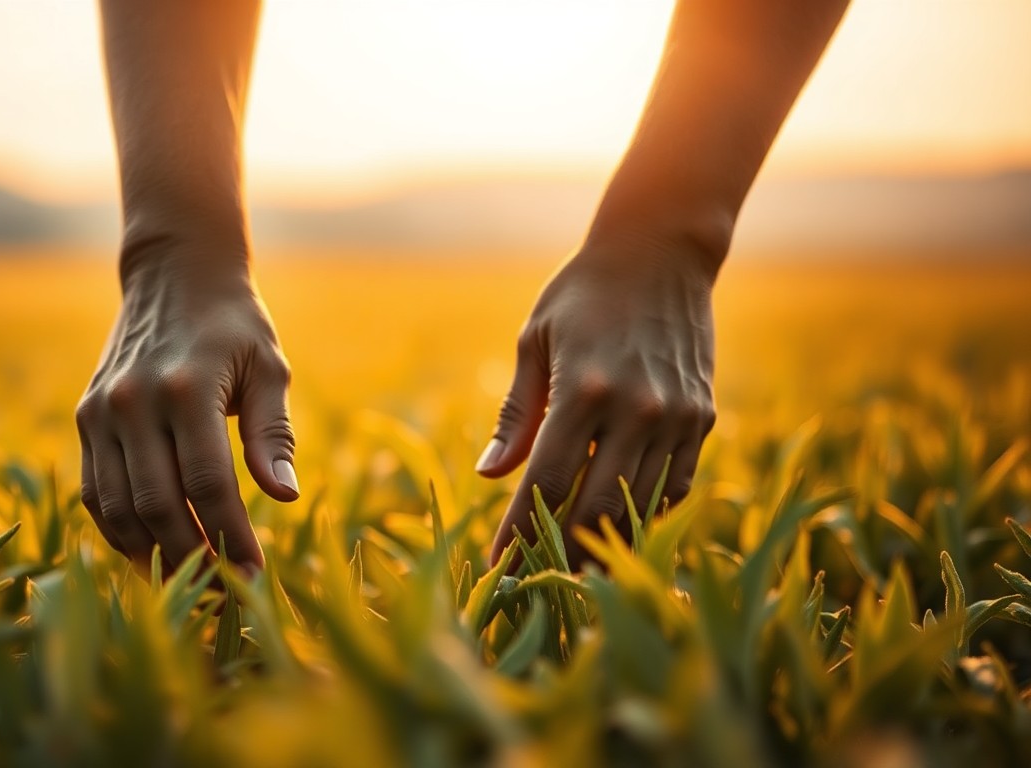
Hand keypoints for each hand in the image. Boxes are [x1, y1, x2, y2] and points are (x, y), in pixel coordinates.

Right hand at [76, 250, 297, 571]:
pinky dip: (119, 533)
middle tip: (225, 593)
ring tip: (190, 584)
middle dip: (194, 559)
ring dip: (154, 556)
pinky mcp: (85, 418)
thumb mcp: (268, 366)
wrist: (172, 274)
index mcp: (187, 387)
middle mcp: (135, 401)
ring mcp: (102, 411)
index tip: (255, 574)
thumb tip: (283, 496)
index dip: (231, 537)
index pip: (208, 483)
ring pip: (118, 508)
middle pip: (159, 505)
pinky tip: (152, 555)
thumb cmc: (234, 325)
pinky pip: (94, 493)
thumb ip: (273, 432)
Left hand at [478, 230, 717, 565]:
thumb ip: (517, 411)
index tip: (497, 569)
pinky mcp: (702, 417)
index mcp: (583, 389)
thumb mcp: (535, 340)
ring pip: (641, 506)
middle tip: (535, 587)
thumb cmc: (583, 293)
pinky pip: (674, 486)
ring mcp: (676, 416)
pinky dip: (647, 514)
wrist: (662, 251)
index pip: (545, 483)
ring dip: (606, 545)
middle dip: (561, 554)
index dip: (518, 534)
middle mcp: (635, 409)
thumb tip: (490, 473)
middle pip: (596, 509)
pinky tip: (619, 531)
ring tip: (576, 577)